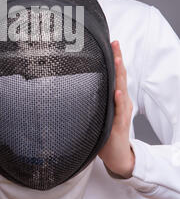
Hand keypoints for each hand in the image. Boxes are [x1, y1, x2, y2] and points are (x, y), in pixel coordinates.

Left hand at [98, 40, 134, 178]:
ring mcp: (122, 112)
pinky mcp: (120, 124)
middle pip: (121, 76)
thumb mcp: (99, 111)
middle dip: (118, 59)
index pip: (116, 74)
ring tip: (118, 60)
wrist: (117, 155)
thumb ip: (93, 98)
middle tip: (115, 43)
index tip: (111, 42)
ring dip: (120, 74)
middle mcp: (122, 101)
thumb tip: (75, 84)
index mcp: (116, 97)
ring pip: (122, 89)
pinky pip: (120, 110)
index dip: (114, 58)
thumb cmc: (106, 132)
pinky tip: (118, 92)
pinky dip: (120, 100)